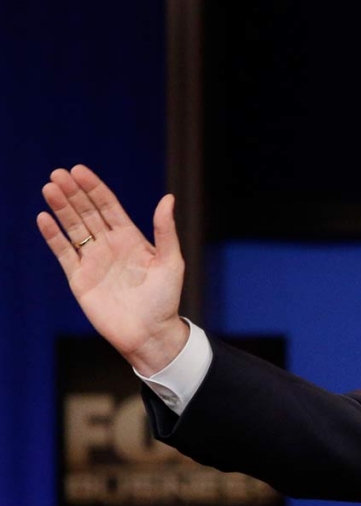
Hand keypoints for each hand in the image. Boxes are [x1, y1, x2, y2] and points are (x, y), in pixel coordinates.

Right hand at [38, 165, 188, 375]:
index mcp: (131, 238)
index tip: (79, 170)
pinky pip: (63, 253)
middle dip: (73, 193)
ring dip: (61, 209)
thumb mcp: (170, 262)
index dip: (94, 188)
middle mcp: (110, 246)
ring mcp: (93, 261)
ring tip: (49, 188)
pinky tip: (43, 218)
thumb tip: (168, 198)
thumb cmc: (165, 299)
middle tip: (58, 173)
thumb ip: (165, 231)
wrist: (149, 333)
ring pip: (73, 228)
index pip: (108, 206)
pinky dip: (53, 236)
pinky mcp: (79, 279)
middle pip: (87, 213)